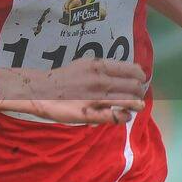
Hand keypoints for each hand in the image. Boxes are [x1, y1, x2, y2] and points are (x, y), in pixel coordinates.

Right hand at [0, 58, 146, 124]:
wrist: (41, 91)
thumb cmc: (65, 78)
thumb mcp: (85, 64)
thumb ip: (104, 68)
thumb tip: (125, 73)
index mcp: (99, 65)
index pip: (132, 70)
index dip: (140, 76)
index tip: (140, 80)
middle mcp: (100, 80)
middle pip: (134, 87)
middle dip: (139, 92)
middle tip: (137, 96)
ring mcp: (95, 98)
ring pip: (128, 102)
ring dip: (136, 104)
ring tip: (136, 106)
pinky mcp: (88, 114)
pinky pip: (114, 117)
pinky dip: (123, 116)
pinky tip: (124, 115)